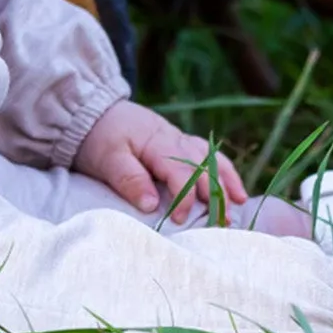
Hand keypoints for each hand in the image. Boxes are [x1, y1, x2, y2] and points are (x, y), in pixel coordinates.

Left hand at [74, 100, 246, 224]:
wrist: (93, 111)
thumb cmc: (99, 137)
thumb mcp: (107, 158)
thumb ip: (129, 178)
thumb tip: (151, 205)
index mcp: (157, 143)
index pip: (180, 172)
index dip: (183, 198)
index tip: (178, 220)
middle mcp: (174, 139)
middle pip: (203, 165)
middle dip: (215, 193)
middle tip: (221, 221)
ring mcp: (178, 139)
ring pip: (210, 158)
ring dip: (226, 180)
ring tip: (239, 203)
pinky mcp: (178, 143)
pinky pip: (207, 155)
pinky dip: (223, 170)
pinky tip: (233, 187)